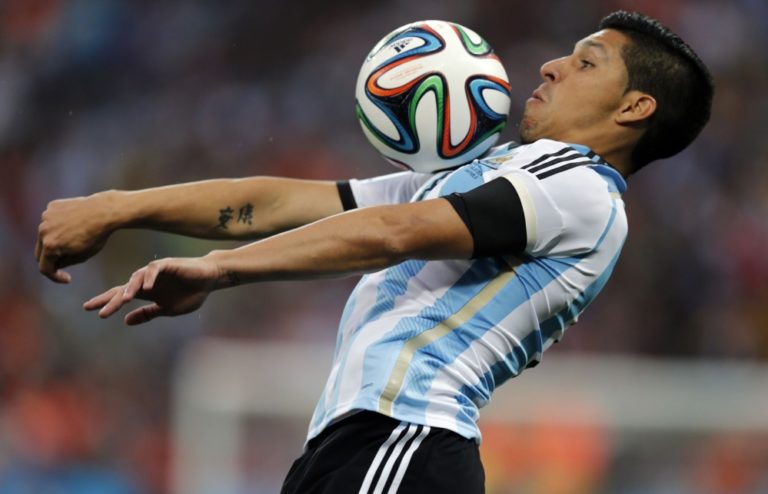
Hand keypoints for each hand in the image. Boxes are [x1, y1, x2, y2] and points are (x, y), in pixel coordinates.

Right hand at [36, 192, 117, 282]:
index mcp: (50, 246)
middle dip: (52, 259)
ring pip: (45, 235)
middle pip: (41, 252)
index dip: (55, 277)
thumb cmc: (96, 236)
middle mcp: (43, 232)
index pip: (45, 268)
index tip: (67, 278)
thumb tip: (54, 263)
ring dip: (54, 240)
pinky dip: (58, 225)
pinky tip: (74, 224)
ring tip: (75, 238)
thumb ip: (64, 262)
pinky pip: (51, 221)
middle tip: (66, 260)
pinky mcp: (52, 207)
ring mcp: (46, 218)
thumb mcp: (82, 256)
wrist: (105, 211)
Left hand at [84, 257, 220, 324]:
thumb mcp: (167, 309)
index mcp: (145, 291)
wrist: (209, 280)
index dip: (106, 301)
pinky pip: (154, 269)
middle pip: (123, 288)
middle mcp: (146, 280)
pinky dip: (149, 277)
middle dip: (110, 299)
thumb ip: (147, 314)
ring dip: (129, 289)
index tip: (89, 309)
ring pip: (136, 278)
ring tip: (123, 300)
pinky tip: (146, 288)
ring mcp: (156, 272)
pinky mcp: (168, 264)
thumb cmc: (190, 293)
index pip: (120, 295)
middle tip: (96, 309)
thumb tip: (126, 321)